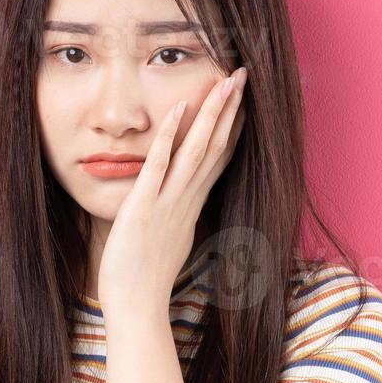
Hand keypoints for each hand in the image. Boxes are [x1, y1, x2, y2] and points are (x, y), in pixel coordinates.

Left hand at [97, 66, 247, 315]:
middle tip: (244, 74)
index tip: (242, 100)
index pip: (218, 158)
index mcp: (190, 206)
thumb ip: (173, 219)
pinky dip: (170, 136)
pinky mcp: (145, 207)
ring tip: (226, 80)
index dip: (232, 126)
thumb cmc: (145, 279)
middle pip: (216, 145)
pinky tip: (178, 110)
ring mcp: (168, 202)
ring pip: (197, 150)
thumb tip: (176, 210)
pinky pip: (160, 165)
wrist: (137, 308)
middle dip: (230, 108)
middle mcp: (186, 200)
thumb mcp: (166, 241)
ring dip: (212, 113)